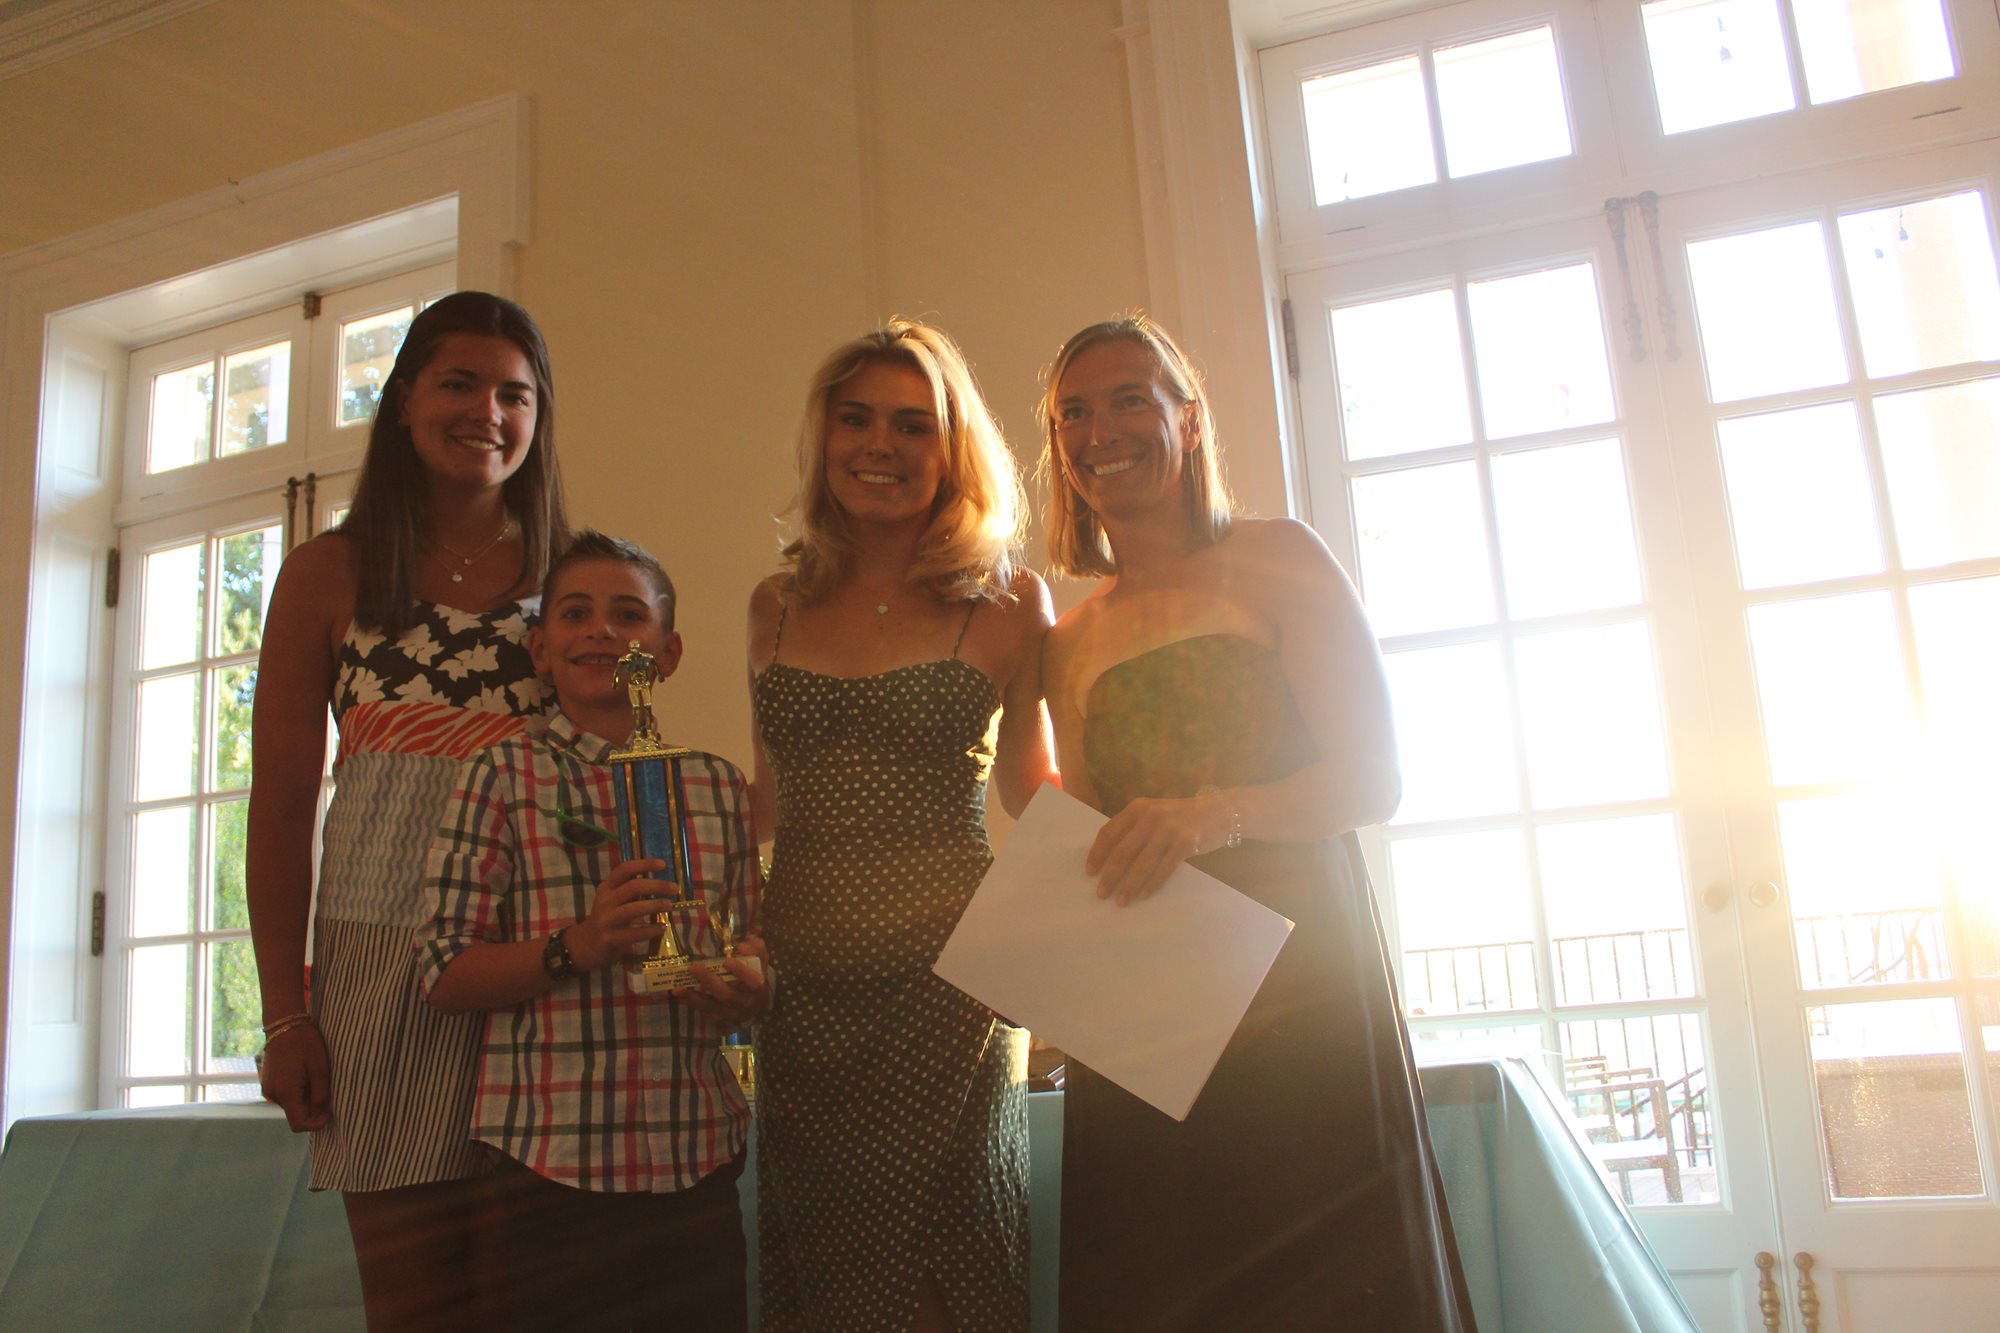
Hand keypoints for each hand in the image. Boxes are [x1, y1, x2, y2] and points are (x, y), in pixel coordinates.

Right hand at [259, 1022, 331, 1131]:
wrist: (285, 1024)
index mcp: (285, 1093)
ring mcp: (269, 1088)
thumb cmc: (306, 1044)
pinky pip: (286, 1094)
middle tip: (327, 1091)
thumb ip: (321, 1095)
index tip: (330, 1114)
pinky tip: (306, 1075)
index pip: (298, 1124)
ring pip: (291, 1104)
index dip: (316, 1124)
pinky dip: (298, 1092)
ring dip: (306, 1099)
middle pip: (295, 1114)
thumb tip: (322, 1114)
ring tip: (317, 1079)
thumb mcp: (320, 1070)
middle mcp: (273, 1095)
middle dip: (313, 1109)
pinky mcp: (268, 1081)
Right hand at [568, 859, 673, 972]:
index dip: (644, 864)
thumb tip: (663, 884)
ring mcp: (606, 920)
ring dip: (654, 905)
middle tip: (674, 888)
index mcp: (606, 888)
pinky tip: (661, 928)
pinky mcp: (610, 939)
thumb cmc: (606, 919)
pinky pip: (634, 933)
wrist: (583, 946)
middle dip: (656, 885)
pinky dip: (651, 930)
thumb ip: (631, 892)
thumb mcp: (613, 901)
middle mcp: (605, 901)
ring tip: (669, 905)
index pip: (624, 869)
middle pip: (633, 887)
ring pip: (633, 909)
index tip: (663, 864)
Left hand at [675, 935, 772, 1021]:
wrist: (755, 1004)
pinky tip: (679, 994)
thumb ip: (755, 950)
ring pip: (711, 1006)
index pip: (752, 980)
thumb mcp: (760, 962)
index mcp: (757, 986)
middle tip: (694, 967)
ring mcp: (731, 1012)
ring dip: (694, 996)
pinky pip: (704, 1011)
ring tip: (678, 988)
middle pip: (726, 994)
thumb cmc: (754, 976)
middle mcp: (744, 1002)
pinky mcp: (720, 1017)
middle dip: (709, 981)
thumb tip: (743, 945)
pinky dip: (691, 1003)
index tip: (727, 960)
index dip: (741, 971)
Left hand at [1085, 794, 1229, 905]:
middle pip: (1123, 851)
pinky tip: (1143, 895)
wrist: (1218, 812)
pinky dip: (1151, 884)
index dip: (1097, 853)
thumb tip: (1107, 858)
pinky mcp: (1185, 843)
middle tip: (1101, 893)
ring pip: (1142, 863)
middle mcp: (1151, 816)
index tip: (1089, 872)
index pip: (1109, 832)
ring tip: (1120, 901)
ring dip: (1129, 885)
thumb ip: (1133, 828)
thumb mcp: (1153, 813)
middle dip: (1110, 875)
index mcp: (1137, 808)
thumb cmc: (1179, 817)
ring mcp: (1169, 829)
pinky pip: (1163, 868)